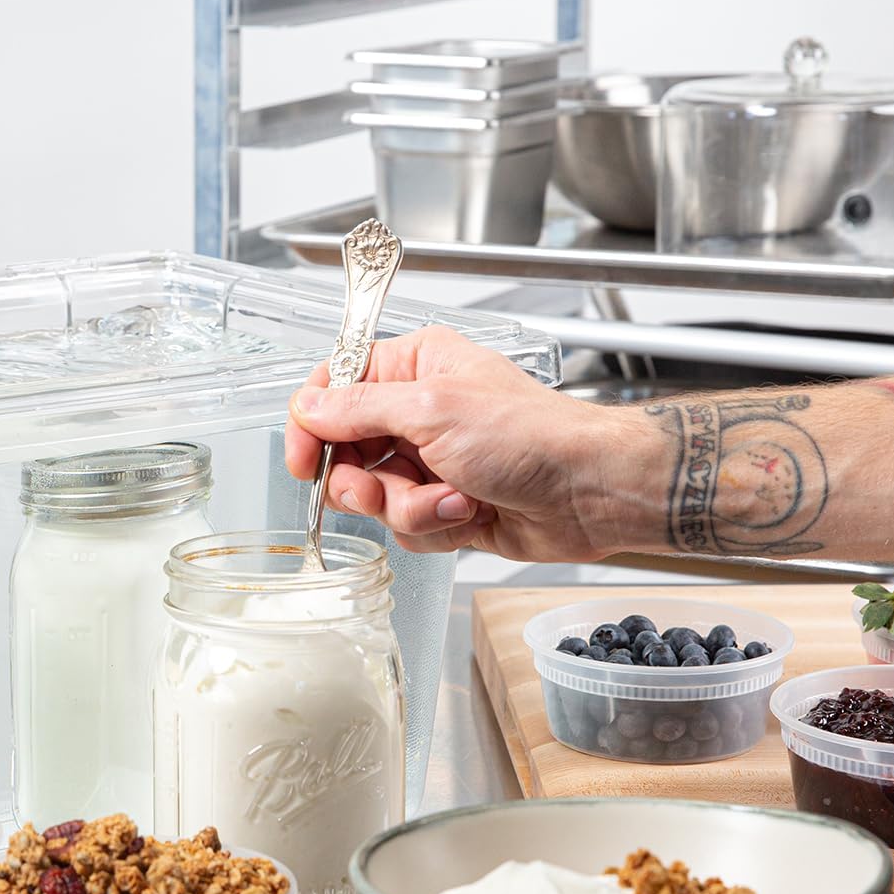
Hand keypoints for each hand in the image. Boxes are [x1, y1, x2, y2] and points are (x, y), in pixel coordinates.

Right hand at [285, 325, 627, 560]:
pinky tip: (470, 514)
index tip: (303, 460)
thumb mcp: (434, 410)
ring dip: (409, 507)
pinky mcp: (444, 504)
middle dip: (364, 481)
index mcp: (415, 367)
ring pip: (374, 496)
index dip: (312, 424)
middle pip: (345, 451)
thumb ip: (360, 408)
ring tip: (452, 500)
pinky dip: (433, 526)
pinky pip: (404, 525)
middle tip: (380, 490)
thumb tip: (309, 406)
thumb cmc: (534, 437)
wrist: (590, 492)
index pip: (335, 386)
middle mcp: (418, 411)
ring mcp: (431, 460)